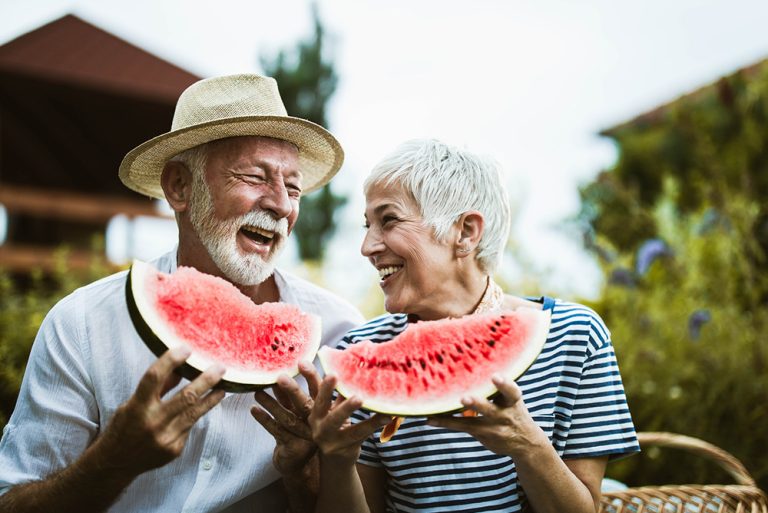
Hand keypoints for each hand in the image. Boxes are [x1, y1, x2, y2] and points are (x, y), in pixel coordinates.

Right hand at [93, 346, 225, 474]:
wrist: (116, 463)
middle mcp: (152, 423)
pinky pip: (189, 427)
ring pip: (195, 413)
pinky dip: (195, 415)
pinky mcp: (174, 449)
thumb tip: (180, 367)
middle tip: (220, 368)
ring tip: (223, 386)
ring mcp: (165, 438)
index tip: (186, 348)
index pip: (154, 377)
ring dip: (212, 397)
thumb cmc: (124, 427)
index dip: (171, 360)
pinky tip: (203, 407)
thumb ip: (157, 387)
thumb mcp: (132, 403)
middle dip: (207, 380)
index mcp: (137, 407)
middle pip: (186, 396)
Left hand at [251, 362, 319, 474]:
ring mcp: (305, 435)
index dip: (311, 376)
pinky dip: (264, 419)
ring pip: (287, 417)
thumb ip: (299, 393)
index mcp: (323, 409)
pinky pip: (276, 431)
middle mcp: (316, 422)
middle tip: (279, 377)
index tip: (301, 363)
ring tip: (257, 391)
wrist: (302, 462)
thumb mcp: (305, 409)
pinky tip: (253, 409)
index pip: (318, 390)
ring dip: (271, 404)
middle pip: (304, 403)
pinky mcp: (293, 447)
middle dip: (292, 390)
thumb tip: (288, 366)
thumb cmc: (302, 427)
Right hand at [307, 374, 390, 463]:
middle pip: (325, 410)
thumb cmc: (334, 425)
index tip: (331, 373)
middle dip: (334, 397)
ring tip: (366, 400)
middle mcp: (319, 426)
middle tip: (353, 393)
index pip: (315, 394)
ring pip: (345, 426)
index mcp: (314, 412)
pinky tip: (386, 416)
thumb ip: (333, 389)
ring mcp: (331, 440)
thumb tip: (345, 362)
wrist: (335, 459)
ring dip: (356, 413)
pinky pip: (361, 434)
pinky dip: (374, 424)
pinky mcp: (345, 449)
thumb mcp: (329, 408)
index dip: (320, 383)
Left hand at [426, 375, 547, 455]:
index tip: (495, 376)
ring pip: (473, 423)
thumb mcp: (512, 397)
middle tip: (464, 398)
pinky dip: (445, 422)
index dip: (504, 384)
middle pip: (490, 409)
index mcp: (512, 401)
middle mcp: (503, 415)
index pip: (511, 392)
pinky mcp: (482, 435)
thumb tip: (475, 359)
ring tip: (438, 412)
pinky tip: (430, 419)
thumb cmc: (513, 409)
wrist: (525, 442)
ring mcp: (493, 428)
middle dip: (478, 404)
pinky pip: (462, 427)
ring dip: (454, 418)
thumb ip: (498, 386)